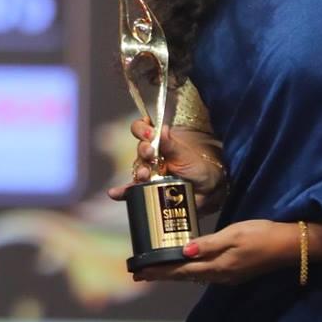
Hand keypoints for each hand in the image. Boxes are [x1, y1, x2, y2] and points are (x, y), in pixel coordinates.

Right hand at [107, 119, 225, 203]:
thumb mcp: (185, 154)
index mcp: (158, 142)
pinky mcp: (147, 190)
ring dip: (138, 171)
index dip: (142, 129)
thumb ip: (171, 143)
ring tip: (144, 176)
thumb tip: (162, 128)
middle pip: (139, 149)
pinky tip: (115, 193)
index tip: (150, 132)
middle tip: (150, 153)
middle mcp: (150, 156)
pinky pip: (131, 191)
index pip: (143, 130)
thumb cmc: (196, 167)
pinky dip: (122, 192)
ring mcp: (148, 173)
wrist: (206, 190)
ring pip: (137, 169)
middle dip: (143, 150)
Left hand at [131, 219, 296, 285]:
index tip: (138, 272)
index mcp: (217, 266)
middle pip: (184, 275)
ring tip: (156, 270)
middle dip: (161, 274)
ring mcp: (228, 275)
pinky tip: (184, 265)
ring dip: (173, 273)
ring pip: (193, 275)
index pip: (180, 270)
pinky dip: (189, 270)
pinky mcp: (234, 271)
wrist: (290, 246)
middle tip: (139, 274)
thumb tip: (183, 252)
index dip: (158, 271)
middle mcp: (220, 275)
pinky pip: (204, 273)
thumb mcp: (234, 234)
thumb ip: (208, 244)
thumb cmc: (262, 235)